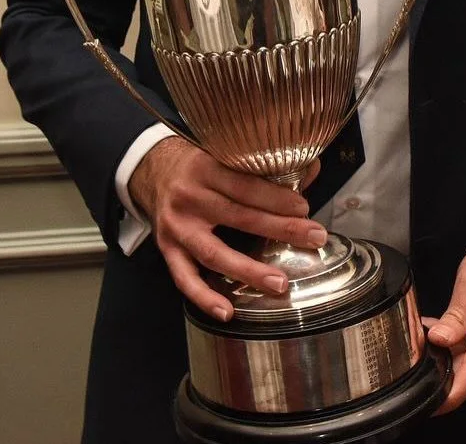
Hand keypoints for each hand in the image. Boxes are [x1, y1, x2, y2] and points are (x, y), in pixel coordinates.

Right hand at [128, 137, 324, 321]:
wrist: (153, 171)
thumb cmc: (198, 165)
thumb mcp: (223, 154)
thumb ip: (263, 166)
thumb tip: (310, 170)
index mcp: (205, 168)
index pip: (245, 185)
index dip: (276, 197)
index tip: (304, 209)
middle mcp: (190, 197)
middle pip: (238, 217)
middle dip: (279, 229)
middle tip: (313, 238)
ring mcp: (177, 226)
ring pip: (214, 253)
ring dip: (249, 271)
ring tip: (279, 283)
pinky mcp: (167, 248)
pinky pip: (184, 278)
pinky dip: (204, 297)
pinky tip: (228, 311)